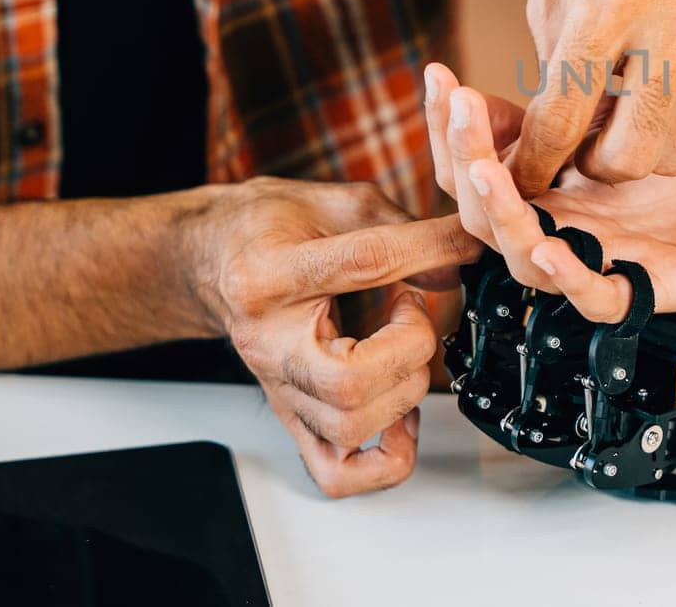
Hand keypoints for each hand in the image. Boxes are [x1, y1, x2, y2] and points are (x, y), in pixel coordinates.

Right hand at [180, 176, 481, 496]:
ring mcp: (278, 387)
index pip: (363, 264)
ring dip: (405, 390)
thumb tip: (459, 261)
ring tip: (404, 350)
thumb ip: (400, 228)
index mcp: (270, 273)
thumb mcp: (334, 203)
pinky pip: (336, 472)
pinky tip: (401, 416)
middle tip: (412, 310)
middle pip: (349, 381)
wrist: (211, 259)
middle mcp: (268, 341)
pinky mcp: (290, 416)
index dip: (430, 249)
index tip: (464, 243)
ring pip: (350, 428)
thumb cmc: (268, 229)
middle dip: (411, 347)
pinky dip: (384, 459)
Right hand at [423, 64, 675, 321]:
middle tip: (461, 109)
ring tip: (486, 172)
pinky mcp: (636, 293)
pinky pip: (592, 297)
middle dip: (464, 158)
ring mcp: (590, 266)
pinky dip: (567, 276)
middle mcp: (553, 237)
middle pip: (482, 214)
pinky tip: (549, 246)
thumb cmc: (666, 187)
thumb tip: (497, 77)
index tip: (439, 76)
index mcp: (539, 201)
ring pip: (523, 259)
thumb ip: (552, 115)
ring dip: (500, 215)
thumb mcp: (604, 132)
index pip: (472, 171)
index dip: (448, 129)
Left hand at [511, 0, 675, 196]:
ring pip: (675, 151)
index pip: (562, 118)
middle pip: (629, 158)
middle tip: (579, 146)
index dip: (534, 164)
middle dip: (594, 168)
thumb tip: (553, 140)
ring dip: (639, 146)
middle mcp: (674, 22)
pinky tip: (663, 76)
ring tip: (620, 113)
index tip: (523, 180)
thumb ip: (553, 60)